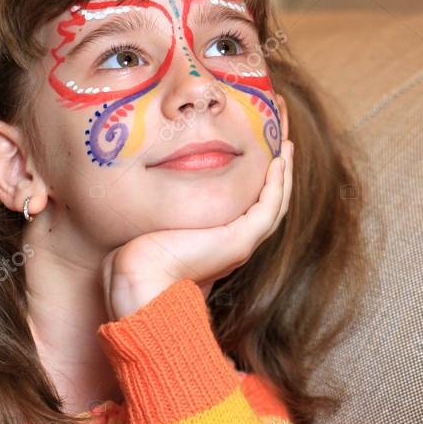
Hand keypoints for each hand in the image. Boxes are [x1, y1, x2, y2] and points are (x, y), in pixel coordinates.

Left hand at [100, 136, 293, 321]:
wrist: (138, 280)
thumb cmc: (135, 259)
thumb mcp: (152, 227)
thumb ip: (161, 213)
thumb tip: (150, 196)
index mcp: (215, 244)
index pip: (246, 209)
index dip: (258, 183)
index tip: (259, 154)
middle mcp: (233, 245)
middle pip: (268, 206)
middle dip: (278, 174)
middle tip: (283, 144)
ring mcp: (240, 244)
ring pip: (274, 205)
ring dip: (284, 174)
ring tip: (287, 145)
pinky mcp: (239, 241)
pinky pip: (269, 208)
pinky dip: (277, 184)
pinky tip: (278, 162)